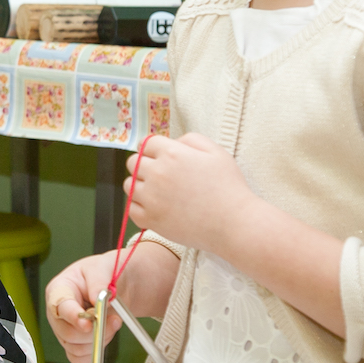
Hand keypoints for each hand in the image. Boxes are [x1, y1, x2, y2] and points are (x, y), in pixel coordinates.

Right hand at [45, 252, 122, 362]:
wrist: (114, 286)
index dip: (74, 317)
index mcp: (58, 290)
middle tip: (113, 319)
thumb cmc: (103, 273)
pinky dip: (95, 352)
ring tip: (112, 321)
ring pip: (75, 348)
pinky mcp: (72, 345)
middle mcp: (57, 313)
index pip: (60, 308)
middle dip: (94, 331)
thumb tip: (98, 299)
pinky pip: (79, 359)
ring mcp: (63, 331)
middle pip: (67, 333)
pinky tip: (105, 335)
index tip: (89, 323)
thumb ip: (98, 282)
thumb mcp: (101, 269)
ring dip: (100, 340)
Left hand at [125, 133, 254, 253]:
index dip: (154, 150)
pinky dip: (140, 207)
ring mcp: (151, 197)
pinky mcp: (150, 219)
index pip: (146, 144)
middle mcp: (157, 173)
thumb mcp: (216, 152)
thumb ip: (190, 139)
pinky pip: (131, 208)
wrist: (234, 223)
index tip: (161, 158)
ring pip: (129, 185)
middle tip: (161, 176)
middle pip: (133, 163)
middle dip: (145, 166)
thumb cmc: (228, 187)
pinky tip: (155, 207)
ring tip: (158, 193)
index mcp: (172, 154)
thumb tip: (172, 142)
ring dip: (140, 186)